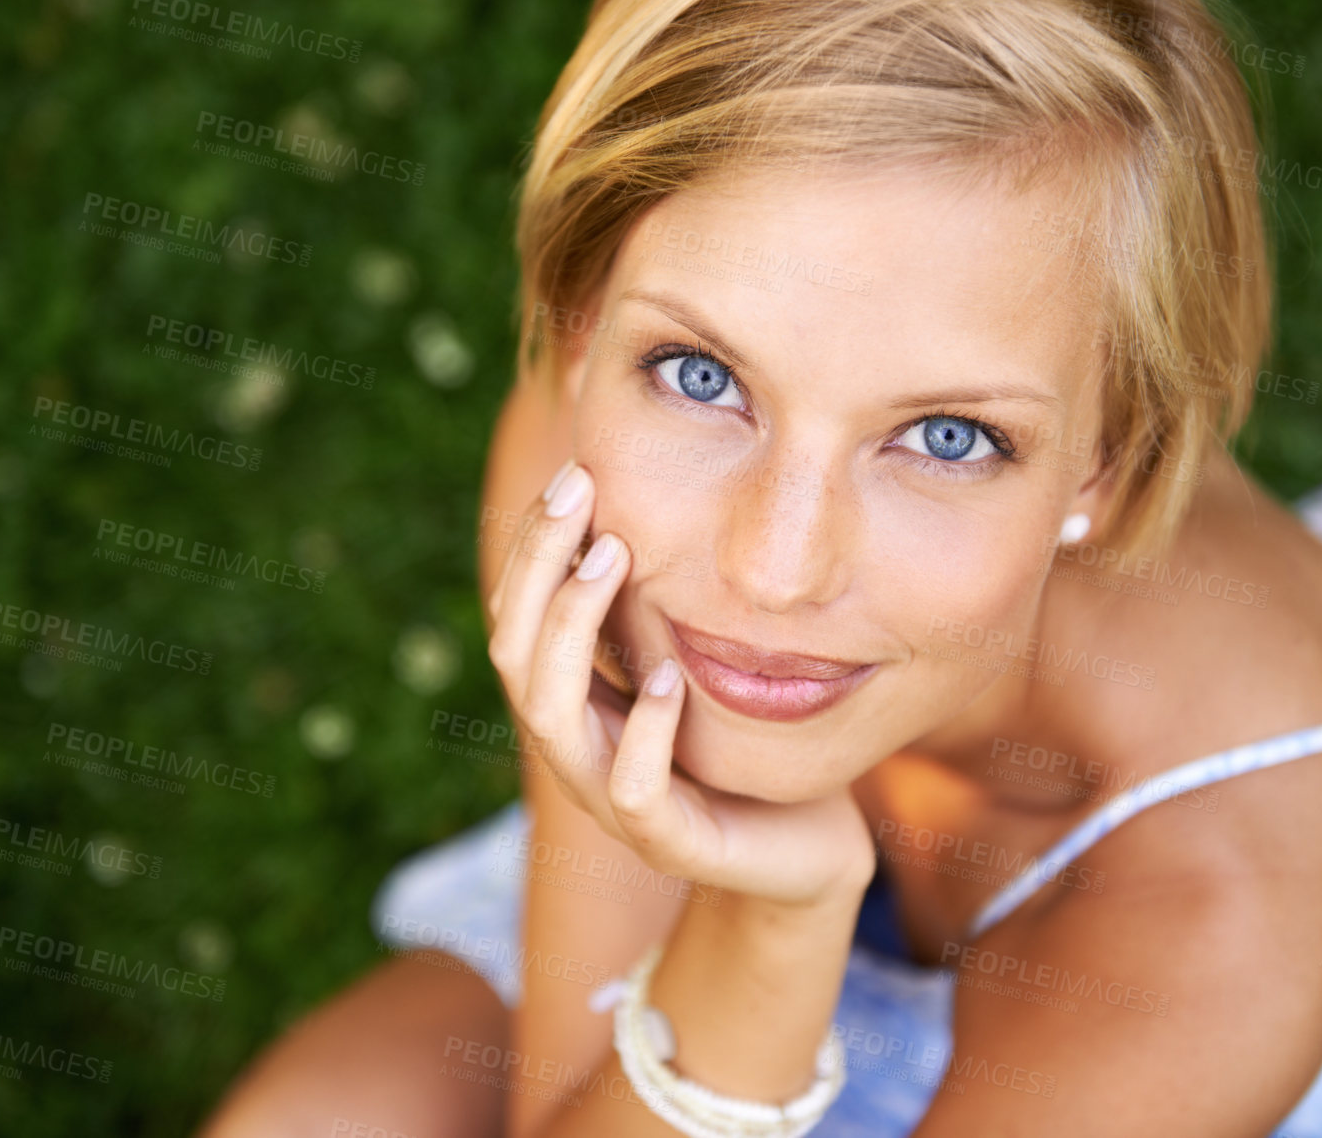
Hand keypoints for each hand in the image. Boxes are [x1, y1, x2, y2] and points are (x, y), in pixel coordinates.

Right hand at [485, 461, 876, 908]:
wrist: (806, 847)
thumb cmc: (748, 741)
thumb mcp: (694, 653)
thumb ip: (658, 601)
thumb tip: (650, 490)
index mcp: (575, 702)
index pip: (519, 617)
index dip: (533, 546)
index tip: (574, 475)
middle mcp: (578, 748)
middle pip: (515, 654)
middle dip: (538, 565)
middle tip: (578, 492)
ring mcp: (613, 801)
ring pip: (551, 718)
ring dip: (572, 629)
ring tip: (612, 560)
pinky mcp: (669, 842)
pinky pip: (632, 791)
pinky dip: (642, 732)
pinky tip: (666, 680)